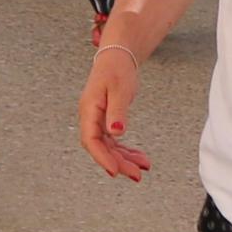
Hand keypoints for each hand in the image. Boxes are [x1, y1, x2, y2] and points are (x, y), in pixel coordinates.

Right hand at [78, 42, 150, 181]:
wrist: (117, 57)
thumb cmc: (116, 69)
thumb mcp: (120, 89)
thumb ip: (117, 111)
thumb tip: (116, 132)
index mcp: (89, 109)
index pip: (91, 140)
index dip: (102, 157)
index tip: (115, 171)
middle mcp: (90, 117)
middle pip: (101, 147)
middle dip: (118, 163)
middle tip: (136, 175)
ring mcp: (98, 120)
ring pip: (109, 147)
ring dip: (124, 159)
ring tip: (142, 168)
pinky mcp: (106, 121)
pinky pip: (114, 141)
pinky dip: (126, 150)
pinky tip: (139, 157)